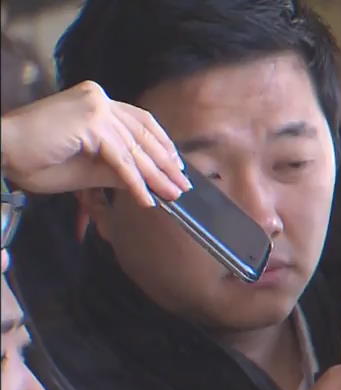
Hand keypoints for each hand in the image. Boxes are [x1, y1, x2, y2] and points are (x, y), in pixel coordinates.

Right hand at [0, 81, 188, 205]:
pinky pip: (120, 159)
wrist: (3, 152)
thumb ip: (120, 169)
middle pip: (143, 135)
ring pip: (134, 149)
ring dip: (155, 176)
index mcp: (97, 100)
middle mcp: (98, 98)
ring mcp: (94, 107)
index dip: (162, 144)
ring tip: (171, 195)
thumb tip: (150, 180)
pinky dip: (134, 181)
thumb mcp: (90, 167)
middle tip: (182, 186)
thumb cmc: (37, 159)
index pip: (140, 121)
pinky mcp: (90, 123)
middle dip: (165, 164)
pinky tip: (145, 198)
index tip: (177, 165)